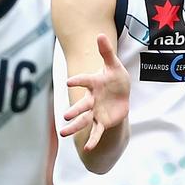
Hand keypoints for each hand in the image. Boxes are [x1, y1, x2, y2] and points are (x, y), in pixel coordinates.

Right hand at [61, 34, 129, 150]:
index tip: (68, 83)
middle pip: (81, 106)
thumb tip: (101, 35)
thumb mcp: (114, 65)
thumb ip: (106, 52)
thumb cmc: (115, 78)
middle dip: (74, 111)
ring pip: (84, 120)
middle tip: (64, 117)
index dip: (77, 81)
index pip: (84, 81)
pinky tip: (88, 149)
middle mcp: (91, 99)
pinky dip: (93, 140)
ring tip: (63, 133)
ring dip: (74, 127)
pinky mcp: (102, 122)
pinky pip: (96, 132)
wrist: (120, 94)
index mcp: (93, 84)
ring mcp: (95, 112)